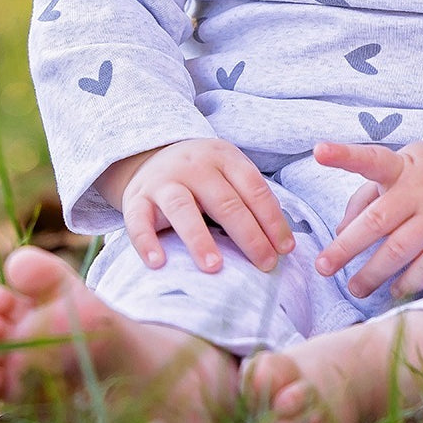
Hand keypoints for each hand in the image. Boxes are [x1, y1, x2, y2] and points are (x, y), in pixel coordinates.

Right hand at [101, 138, 293, 275]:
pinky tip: (158, 263)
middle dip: (249, 235)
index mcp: (223, 157)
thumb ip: (249, 199)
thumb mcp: (227, 173)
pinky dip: (146, 242)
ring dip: (199, 239)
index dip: (272, 219)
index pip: (254, 188)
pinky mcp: (136, 199)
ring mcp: (163, 181)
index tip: (286, 250)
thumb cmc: (201, 176)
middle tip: (265, 264)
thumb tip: (283, 243)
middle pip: (224, 201)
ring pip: (182, 208)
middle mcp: (194, 166)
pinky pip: (138, 220)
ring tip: (215, 267)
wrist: (149, 156)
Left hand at [312, 137, 422, 298]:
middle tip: (324, 267)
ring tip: (355, 288)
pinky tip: (393, 291)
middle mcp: (419, 190)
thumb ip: (366, 196)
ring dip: (374, 273)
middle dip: (347, 247)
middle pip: (378, 220)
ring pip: (400, 250)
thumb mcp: (402, 167)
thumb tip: (340, 231)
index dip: (344, 155)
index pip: (371, 159)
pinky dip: (408, 282)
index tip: (319, 151)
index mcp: (401, 167)